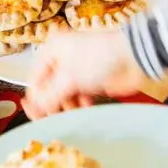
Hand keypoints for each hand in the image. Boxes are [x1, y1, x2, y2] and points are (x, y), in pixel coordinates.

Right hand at [22, 29, 145, 117]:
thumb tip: (35, 109)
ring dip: (67, 105)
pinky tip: (86, 106)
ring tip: (75, 110)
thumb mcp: (67, 78)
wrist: (133, 57)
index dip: (35, 99)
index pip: (34, 79)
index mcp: (51, 51)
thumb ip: (48, 97)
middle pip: (48, 88)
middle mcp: (62, 60)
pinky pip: (78, 97)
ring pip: (63, 95)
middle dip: (53, 103)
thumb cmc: (99, 57)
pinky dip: (80, 104)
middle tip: (56, 115)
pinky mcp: (91, 82)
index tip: (36, 115)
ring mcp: (77, 71)